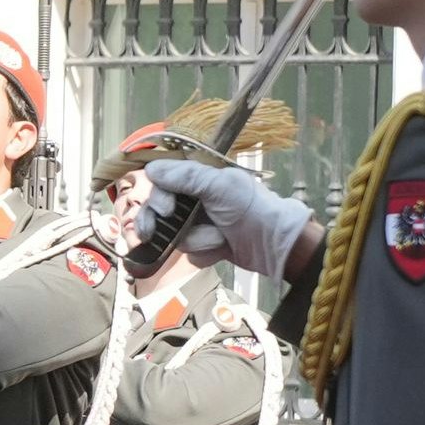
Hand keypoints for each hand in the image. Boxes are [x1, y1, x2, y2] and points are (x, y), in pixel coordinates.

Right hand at [143, 159, 314, 280]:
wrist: (274, 244)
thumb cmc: (250, 208)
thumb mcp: (220, 186)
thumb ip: (186, 176)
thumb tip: (151, 169)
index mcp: (199, 180)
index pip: (162, 185)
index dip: (159, 198)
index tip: (166, 210)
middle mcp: (195, 201)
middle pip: (157, 212)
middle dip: (158, 225)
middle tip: (150, 234)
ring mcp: (198, 226)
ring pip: (173, 237)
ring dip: (197, 240)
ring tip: (220, 240)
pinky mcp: (204, 248)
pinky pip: (190, 255)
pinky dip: (206, 253)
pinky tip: (222, 250)